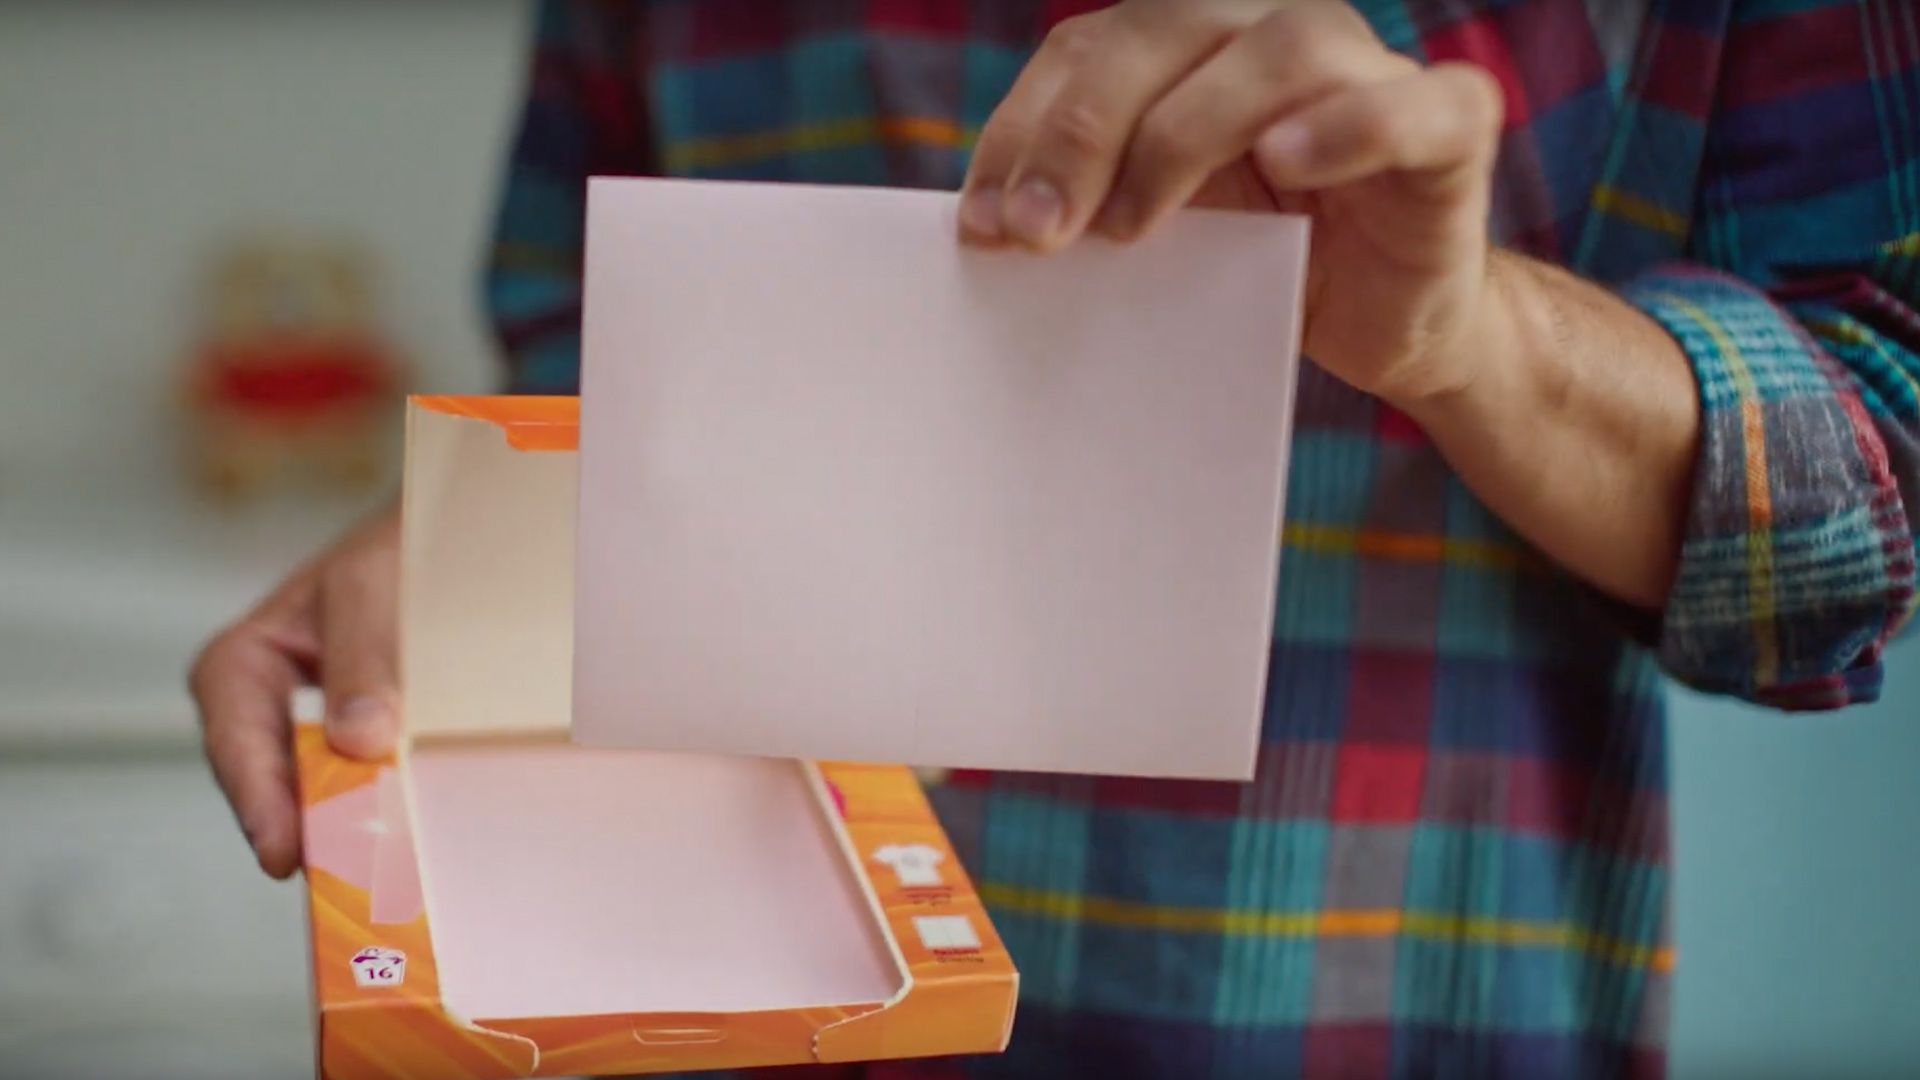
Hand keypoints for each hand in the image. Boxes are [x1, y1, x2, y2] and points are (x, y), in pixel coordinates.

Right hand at [189, 503, 400, 877]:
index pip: (236, 739)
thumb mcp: (376, 586)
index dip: (257, 799)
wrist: (454, 530)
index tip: (283, 851)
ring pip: (318, 791)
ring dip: (346, 825)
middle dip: (305, 828)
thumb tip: (360, 741)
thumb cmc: (399, 546)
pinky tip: (405, 834)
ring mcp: (314, 728)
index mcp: (244, 660)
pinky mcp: (364, 740)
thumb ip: (366, 657)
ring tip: (376, 873)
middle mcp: (267, 704)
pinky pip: (361, 782)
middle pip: (274, 781)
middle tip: (340, 880)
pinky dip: (379, 806)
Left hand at [960, 0, 1505, 405]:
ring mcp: (1370, 69)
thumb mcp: (1154, 235)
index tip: (983, 225)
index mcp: (1196, 44)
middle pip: (1168, 27)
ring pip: (1280, 50)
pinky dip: (1345, 127)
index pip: (1090, 48)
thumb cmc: (1261, 274)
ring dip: (1186, 133)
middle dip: (1085, 129)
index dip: (1028, 128)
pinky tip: (1285, 162)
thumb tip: (986, 229)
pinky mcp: (1448, 127)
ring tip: (1132, 225)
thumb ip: (1084, 207)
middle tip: (1037, 230)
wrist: (1392, 328)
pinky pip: (1406, 106)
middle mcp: (1278, 32)